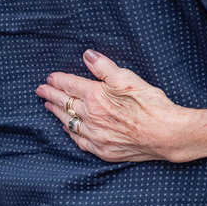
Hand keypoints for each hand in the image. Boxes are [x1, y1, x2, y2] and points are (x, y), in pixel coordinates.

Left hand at [36, 50, 186, 161]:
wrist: (166, 134)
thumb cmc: (151, 104)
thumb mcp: (128, 78)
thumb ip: (104, 67)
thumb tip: (88, 55)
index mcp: (95, 96)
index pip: (70, 85)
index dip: (59, 79)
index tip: (50, 77)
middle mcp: (91, 117)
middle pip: (65, 103)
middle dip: (51, 95)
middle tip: (41, 90)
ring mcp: (95, 135)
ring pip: (69, 122)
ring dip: (57, 113)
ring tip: (49, 106)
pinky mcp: (103, 150)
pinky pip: (79, 140)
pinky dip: (70, 132)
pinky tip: (68, 129)